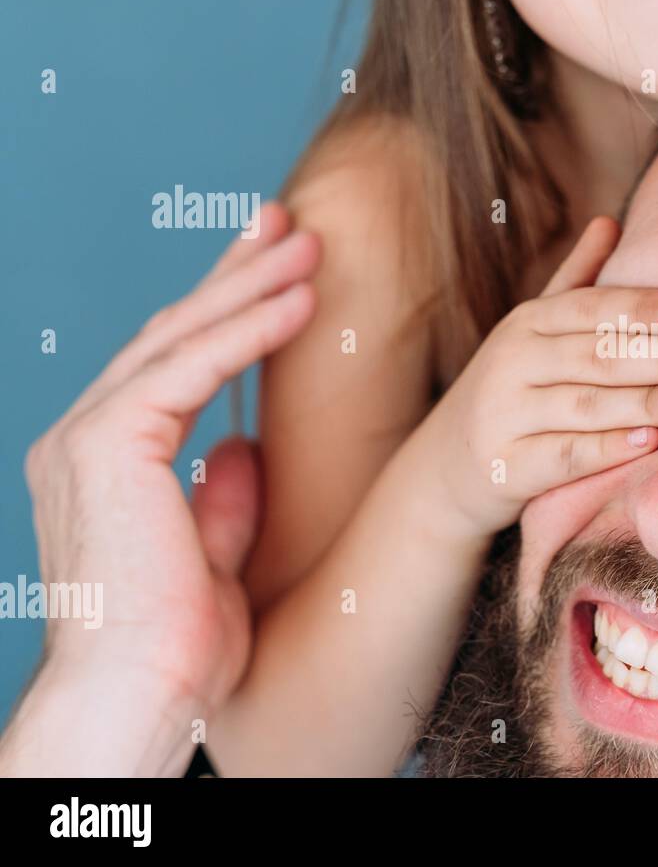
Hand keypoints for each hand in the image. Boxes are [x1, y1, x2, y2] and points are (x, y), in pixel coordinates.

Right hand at [1, 204, 318, 774]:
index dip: (225, 313)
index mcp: (105, 462)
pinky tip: (296, 301)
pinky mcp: (109, 445)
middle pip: (170, 332)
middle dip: (233, 274)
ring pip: (178, 336)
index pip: (172, 365)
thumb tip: (243, 444)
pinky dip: (247, 331)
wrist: (137, 698)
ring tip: (305, 242)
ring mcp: (89, 436)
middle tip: (285, 224)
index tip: (277, 274)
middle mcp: (86, 437)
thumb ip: (222, 495)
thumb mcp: (212, 556)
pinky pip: (189, 368)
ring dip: (249, 285)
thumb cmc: (175, 647)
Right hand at [426, 217, 657, 534]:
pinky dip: (606, 449)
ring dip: (645, 400)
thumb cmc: (512, 391)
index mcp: (528, 324)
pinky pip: (563, 456)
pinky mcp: (503, 467)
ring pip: (584, 404)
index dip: (642, 307)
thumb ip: (575, 282)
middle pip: (596, 354)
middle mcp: (511, 362)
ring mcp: (504, 415)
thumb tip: (610, 220)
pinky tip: (648, 443)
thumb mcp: (534, 333)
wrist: (444, 468)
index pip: (591, 308)